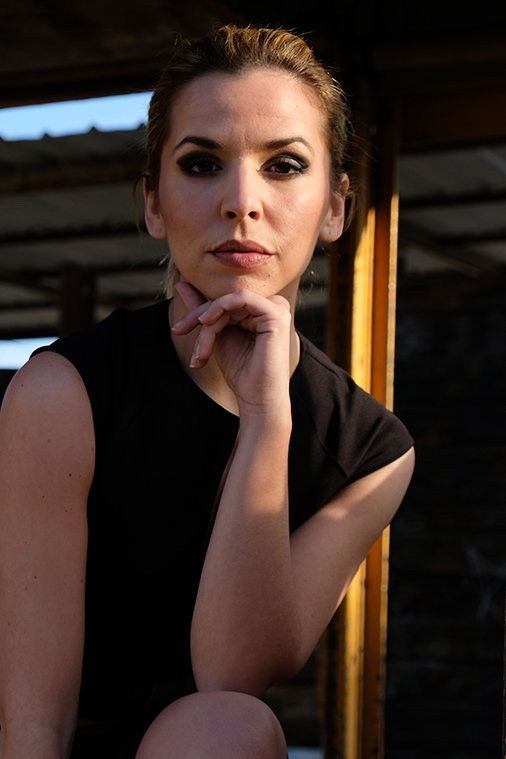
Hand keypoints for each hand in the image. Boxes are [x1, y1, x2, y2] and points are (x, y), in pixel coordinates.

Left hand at [172, 282, 292, 415]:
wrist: (257, 398)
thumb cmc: (241, 371)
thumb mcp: (215, 335)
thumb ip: (203, 309)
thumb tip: (182, 284)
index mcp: (260, 310)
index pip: (223, 300)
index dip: (198, 312)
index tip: (177, 329)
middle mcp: (271, 306)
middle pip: (224, 299)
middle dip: (198, 316)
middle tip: (179, 331)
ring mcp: (277, 308)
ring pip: (228, 300)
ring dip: (207, 322)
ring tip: (200, 349)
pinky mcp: (276, 313)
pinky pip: (241, 298)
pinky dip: (220, 307)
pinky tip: (206, 322)